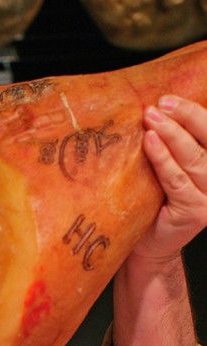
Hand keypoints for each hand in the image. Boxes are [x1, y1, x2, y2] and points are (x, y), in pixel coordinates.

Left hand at [133, 95, 206, 264]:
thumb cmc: (156, 204)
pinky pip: (176, 180)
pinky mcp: (194, 212)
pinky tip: (149, 141)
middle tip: (161, 102)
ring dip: (172, 134)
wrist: (149, 248)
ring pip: (193, 159)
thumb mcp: (171, 170)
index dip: (196, 112)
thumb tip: (158, 107)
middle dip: (186, 117)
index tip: (171, 97)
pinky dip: (162, 159)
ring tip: (151, 116)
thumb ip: (176, 147)